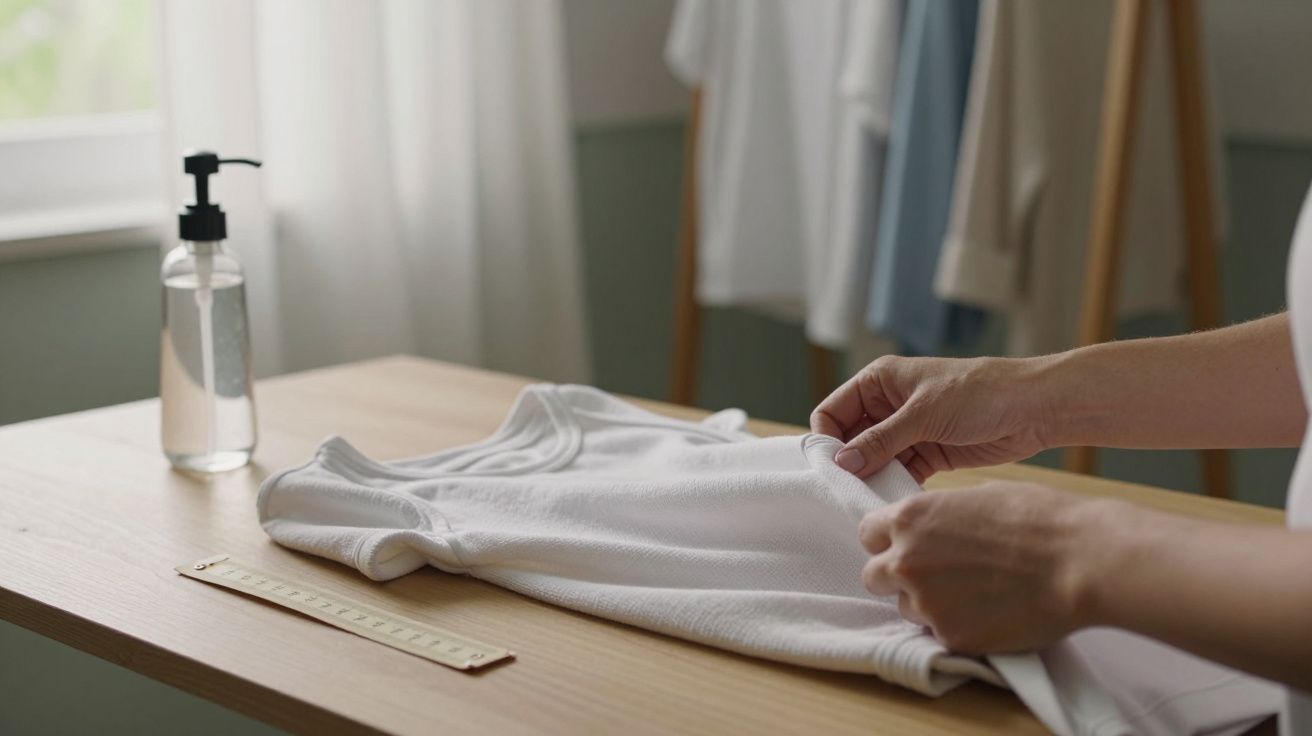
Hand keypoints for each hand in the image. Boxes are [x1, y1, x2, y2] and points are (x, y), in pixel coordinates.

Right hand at [810, 355, 1053, 481]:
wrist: (1033, 408)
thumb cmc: (979, 393)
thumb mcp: (923, 414)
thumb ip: (881, 440)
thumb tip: (843, 464)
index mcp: (879, 382)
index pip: (833, 412)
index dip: (828, 440)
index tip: (832, 469)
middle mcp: (888, 405)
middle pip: (850, 439)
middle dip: (849, 464)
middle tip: (850, 491)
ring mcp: (908, 431)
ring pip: (874, 460)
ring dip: (872, 478)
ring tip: (873, 500)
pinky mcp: (928, 453)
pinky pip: (899, 472)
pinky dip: (895, 486)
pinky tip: (896, 501)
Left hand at [858, 482, 1103, 652]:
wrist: (1080, 561)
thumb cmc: (1039, 519)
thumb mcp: (978, 496)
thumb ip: (941, 516)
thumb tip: (933, 526)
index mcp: (910, 519)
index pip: (868, 533)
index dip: (886, 540)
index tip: (904, 544)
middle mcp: (906, 561)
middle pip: (874, 576)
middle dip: (896, 576)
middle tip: (932, 575)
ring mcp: (925, 602)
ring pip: (905, 608)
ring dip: (927, 603)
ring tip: (972, 593)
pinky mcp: (949, 636)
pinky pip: (938, 632)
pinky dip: (957, 625)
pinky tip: (989, 612)